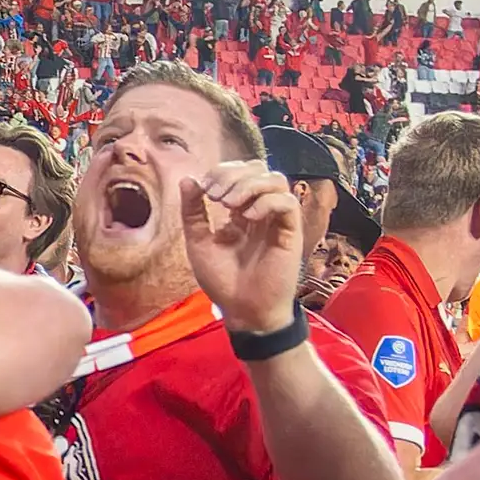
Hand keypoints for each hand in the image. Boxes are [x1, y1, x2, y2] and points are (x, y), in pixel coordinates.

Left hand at [180, 159, 303, 333]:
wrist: (243, 310)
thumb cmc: (223, 280)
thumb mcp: (199, 242)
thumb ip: (193, 211)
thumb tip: (188, 178)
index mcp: (240, 211)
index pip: (240, 172)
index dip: (222, 171)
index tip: (205, 188)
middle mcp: (261, 211)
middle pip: (259, 169)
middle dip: (234, 174)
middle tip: (215, 195)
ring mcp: (277, 220)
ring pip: (276, 179)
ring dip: (249, 184)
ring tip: (229, 204)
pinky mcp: (291, 232)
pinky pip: (288, 202)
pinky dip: (266, 202)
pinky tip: (247, 218)